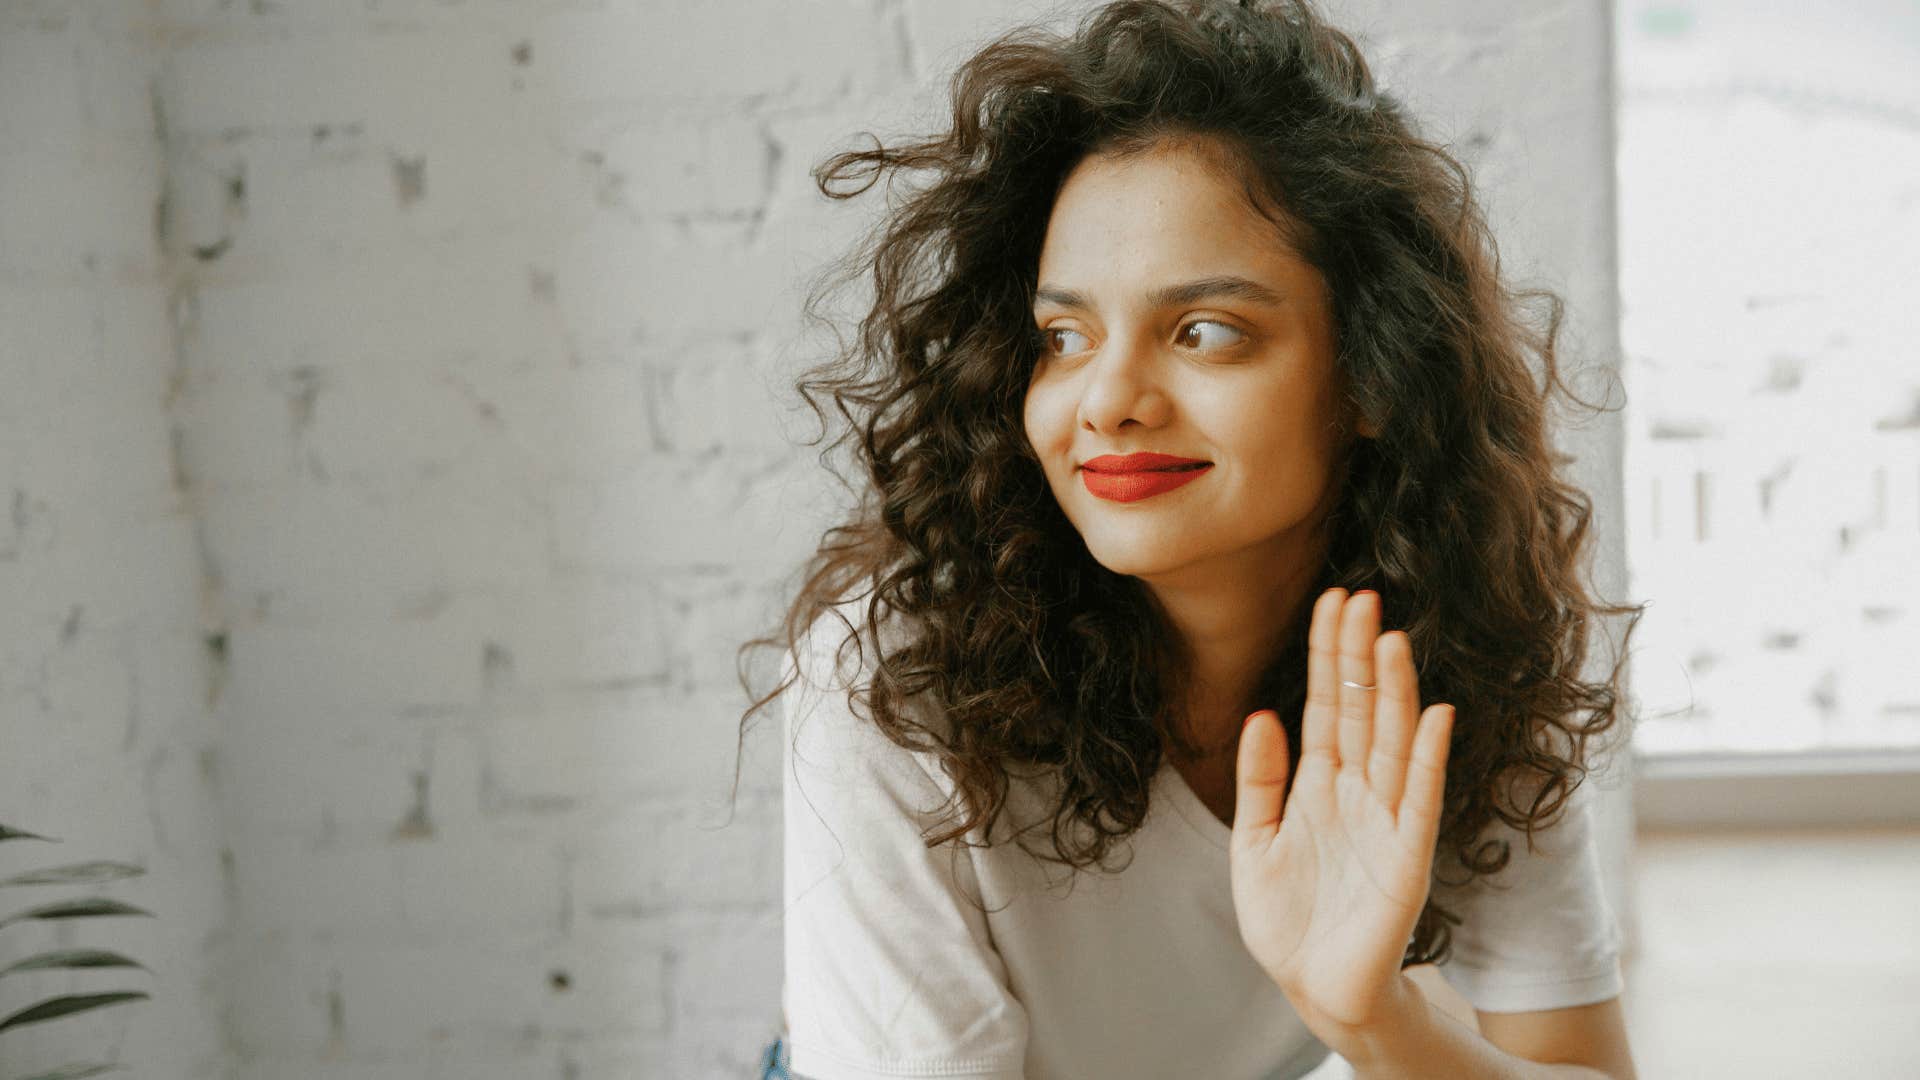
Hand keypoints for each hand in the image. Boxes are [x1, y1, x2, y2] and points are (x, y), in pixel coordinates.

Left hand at [1228, 588, 1454, 1035]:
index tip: (1332, 600)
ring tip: (1390, 638)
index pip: (1328, 706)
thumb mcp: (1253, 842)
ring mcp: (1386, 823)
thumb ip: (1259, 780)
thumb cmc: (1288, 920)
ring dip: (1393, 692)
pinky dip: (1429, 757)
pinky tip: (1436, 713)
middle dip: (1358, 656)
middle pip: (1362, 711)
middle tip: (1360, 596)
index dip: (1329, 655)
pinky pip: (1420, 799)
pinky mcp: (1407, 859)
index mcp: (1320, 786)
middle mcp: (1359, 793)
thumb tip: (1262, 713)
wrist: (1314, 987)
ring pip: (1393, 742)